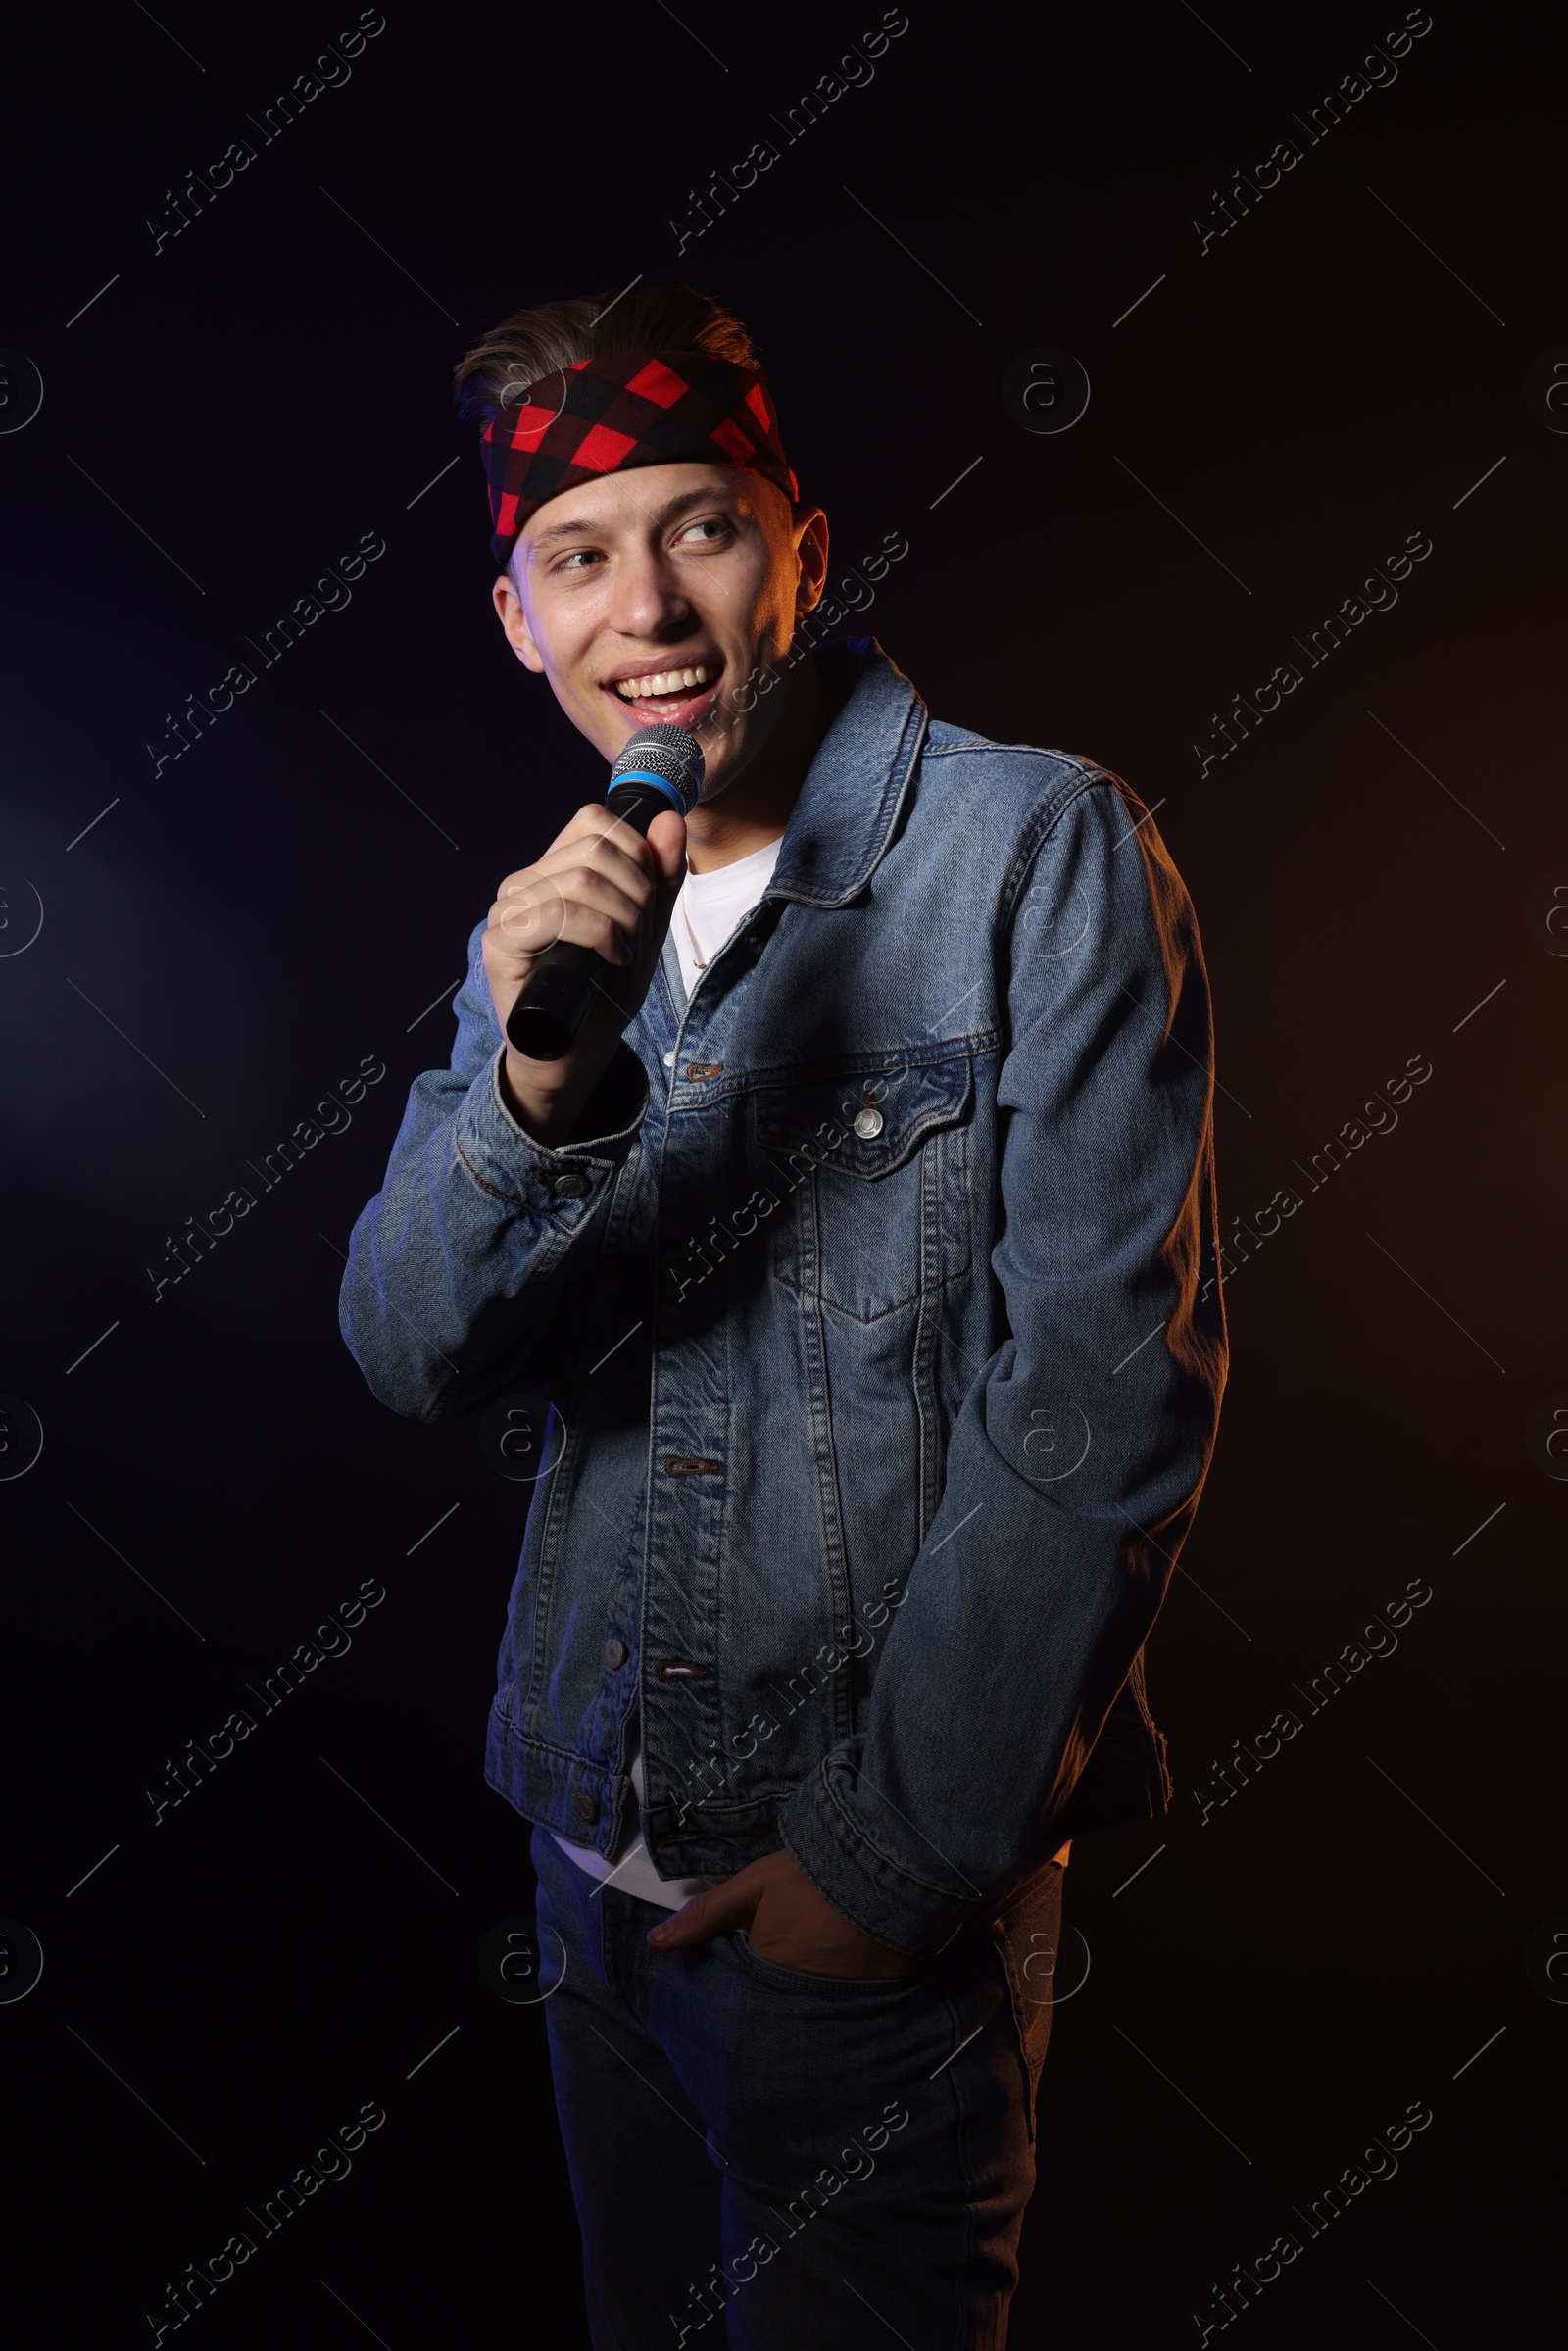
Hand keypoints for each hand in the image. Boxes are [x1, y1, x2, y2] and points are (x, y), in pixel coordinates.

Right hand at [483, 803, 686, 1142]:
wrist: (579, 1054)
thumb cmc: (604, 992)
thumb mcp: (646, 927)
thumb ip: (660, 878)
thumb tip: (669, 819)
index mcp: (553, 871)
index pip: (595, 820)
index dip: (636, 852)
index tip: (647, 901)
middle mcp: (524, 883)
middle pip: (595, 846)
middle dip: (638, 892)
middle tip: (640, 937)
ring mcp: (507, 911)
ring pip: (581, 878)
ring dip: (624, 918)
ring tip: (627, 951)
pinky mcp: (500, 943)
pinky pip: (560, 912)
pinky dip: (602, 935)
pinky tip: (611, 960)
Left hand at [646, 1849, 920, 1978]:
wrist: (893, 1864)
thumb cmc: (816, 1872)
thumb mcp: (756, 1884)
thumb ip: (708, 1913)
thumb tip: (654, 1944)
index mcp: (769, 1964)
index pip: (752, 1975)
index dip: (757, 1955)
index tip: (769, 1937)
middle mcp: (802, 1992)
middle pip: (786, 1992)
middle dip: (788, 1977)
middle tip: (804, 1944)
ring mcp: (844, 1997)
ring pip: (820, 1997)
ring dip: (823, 1981)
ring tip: (833, 1953)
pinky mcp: (883, 1995)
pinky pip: (859, 2000)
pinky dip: (857, 1985)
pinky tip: (863, 1961)